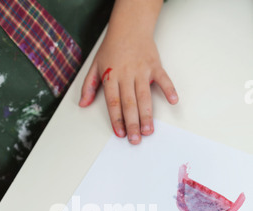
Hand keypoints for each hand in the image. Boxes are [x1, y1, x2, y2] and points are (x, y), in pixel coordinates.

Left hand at [79, 0, 177, 144]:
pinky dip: (169, 89)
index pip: (113, 102)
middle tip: (135, 139)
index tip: (120, 133)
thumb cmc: (112, 47)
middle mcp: (127, 74)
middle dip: (132, 123)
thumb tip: (83, 104)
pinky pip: (164, 79)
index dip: (117, 119)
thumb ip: (89, 86)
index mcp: (111, 76)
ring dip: (147, 115)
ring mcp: (142, 70)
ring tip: (148, 131)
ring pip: (144, 96)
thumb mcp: (95, 65)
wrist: (129, 26)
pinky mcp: (155, 65)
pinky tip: (173, 101)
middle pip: (129, 103)